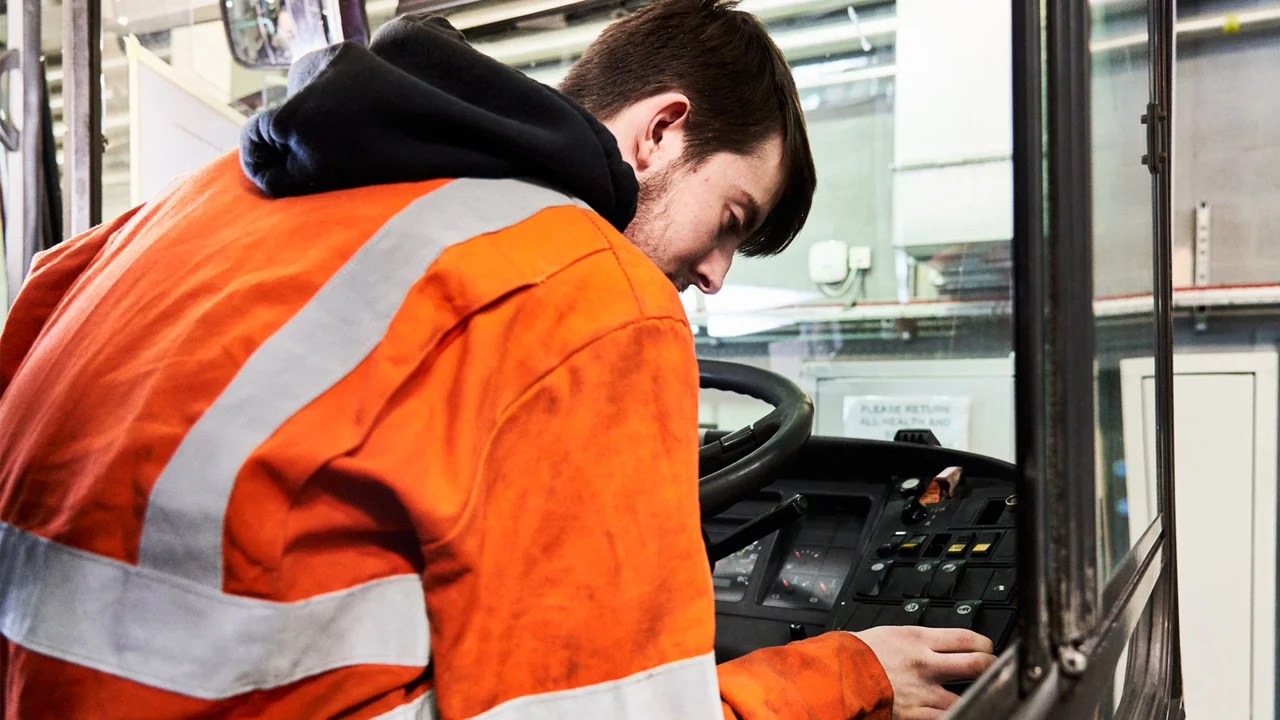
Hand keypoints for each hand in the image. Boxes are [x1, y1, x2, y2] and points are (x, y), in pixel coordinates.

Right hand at [852, 626, 995, 719]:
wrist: (836, 677)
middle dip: (989, 667)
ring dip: (976, 694)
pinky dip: (956, 712)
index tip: (986, 648)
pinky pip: (948, 716)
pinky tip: (959, 708)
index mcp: (918, 639)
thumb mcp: (891, 634)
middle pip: (978, 664)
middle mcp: (926, 664)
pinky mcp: (917, 714)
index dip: (985, 644)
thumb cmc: (857, 654)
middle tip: (990, 670)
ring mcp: (924, 692)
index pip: (968, 639)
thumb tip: (942, 644)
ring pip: (969, 694)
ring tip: (977, 692)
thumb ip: (920, 640)